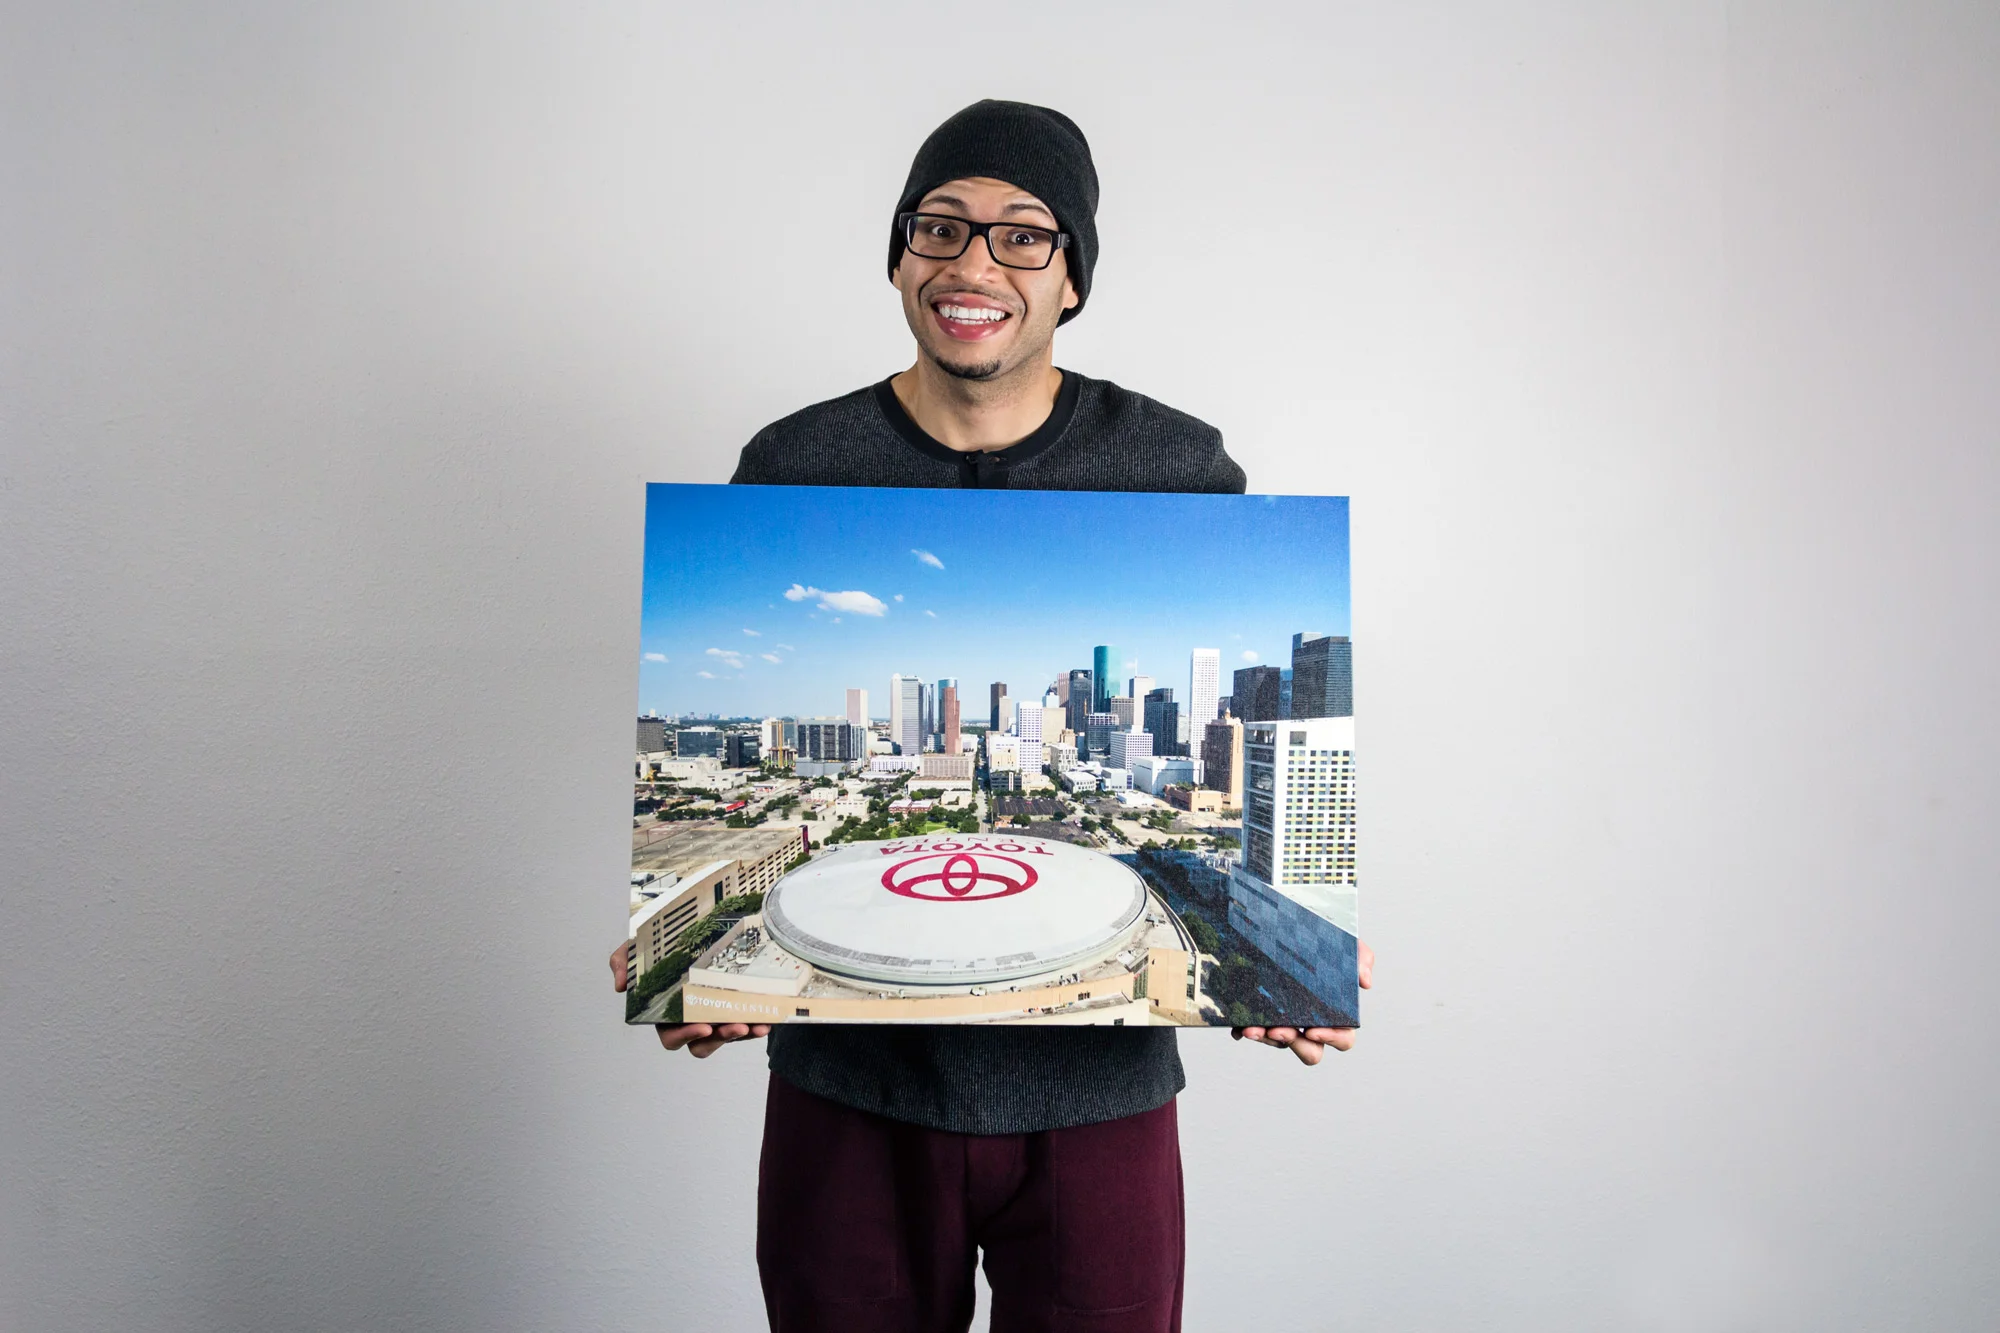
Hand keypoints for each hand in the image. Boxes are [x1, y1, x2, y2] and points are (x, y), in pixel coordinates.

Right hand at [608, 941, 770, 1057]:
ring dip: (742, 1035)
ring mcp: (715, 1014)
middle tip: (735, 1026)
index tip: (702, 1026)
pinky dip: (757, 1023)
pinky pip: (747, 1023)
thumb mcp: (638, 946)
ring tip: (756, 1025)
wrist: (695, 921)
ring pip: (727, 1037)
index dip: (685, 1037)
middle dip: (720, 1039)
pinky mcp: (736, 1006)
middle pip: (703, 1044)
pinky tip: (767, 1018)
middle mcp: (691, 1018)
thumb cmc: (664, 942)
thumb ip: (624, 961)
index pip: (671, 1036)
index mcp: (667, 1013)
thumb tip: (619, 986)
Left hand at [1232, 939, 1373, 1065]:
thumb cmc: (1322, 938)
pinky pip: (1252, 1031)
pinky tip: (1238, 1025)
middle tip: (1279, 1030)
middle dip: (1294, 1044)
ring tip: (1252, 1027)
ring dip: (1265, 1038)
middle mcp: (1310, 1022)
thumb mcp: (1344, 942)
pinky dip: (1245, 1030)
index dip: (1331, 1038)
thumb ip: (1361, 958)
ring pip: (1277, 1042)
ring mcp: (1285, 1020)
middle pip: (1310, 1051)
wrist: (1287, 920)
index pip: (1342, 1038)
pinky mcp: (1261, 1014)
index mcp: (1336, 1013)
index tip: (1313, 1030)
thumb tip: (1365, 982)